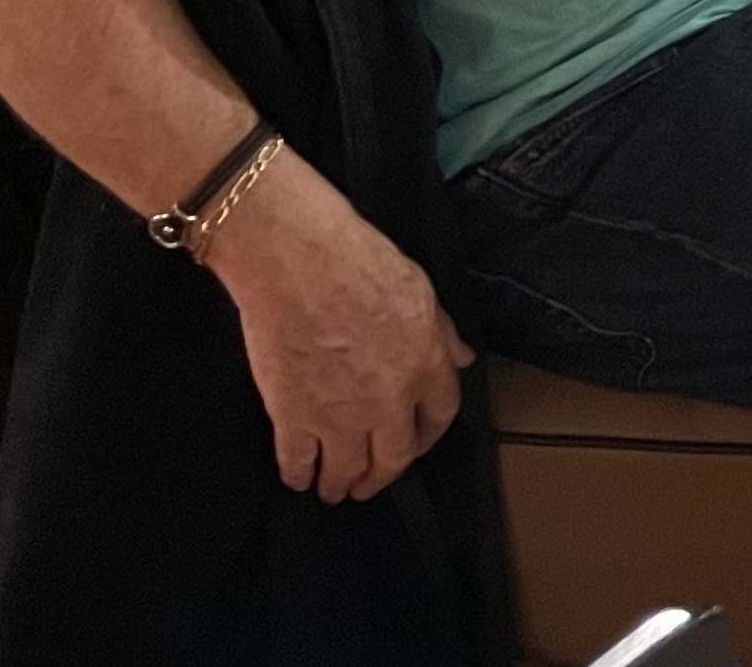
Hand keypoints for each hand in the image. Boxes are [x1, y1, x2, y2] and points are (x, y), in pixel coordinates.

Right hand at [203, 157, 474, 502]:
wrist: (297, 261)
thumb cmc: (355, 261)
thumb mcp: (419, 289)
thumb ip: (440, 333)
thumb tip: (459, 357)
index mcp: (424, 364)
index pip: (440, 415)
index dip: (428, 434)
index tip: (416, 440)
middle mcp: (387, 400)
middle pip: (394, 457)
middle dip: (381, 476)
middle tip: (369, 484)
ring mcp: (339, 414)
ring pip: (346, 470)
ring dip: (340, 484)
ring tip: (333, 490)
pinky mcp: (292, 416)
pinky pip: (297, 461)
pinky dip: (297, 475)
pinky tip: (297, 478)